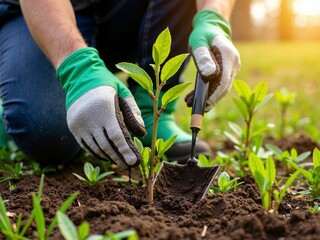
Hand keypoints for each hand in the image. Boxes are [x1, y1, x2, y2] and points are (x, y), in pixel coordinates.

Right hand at [57, 48, 145, 167]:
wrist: (79, 76)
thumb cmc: (106, 84)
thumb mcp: (123, 92)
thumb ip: (133, 111)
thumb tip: (142, 132)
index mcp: (104, 108)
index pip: (117, 135)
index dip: (126, 150)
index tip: (135, 161)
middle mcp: (90, 117)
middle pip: (107, 145)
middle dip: (119, 157)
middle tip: (130, 166)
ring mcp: (79, 123)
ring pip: (96, 147)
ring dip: (109, 157)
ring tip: (120, 163)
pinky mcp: (73, 127)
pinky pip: (86, 145)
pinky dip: (97, 153)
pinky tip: (106, 156)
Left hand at [186, 9, 240, 110]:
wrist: (210, 28)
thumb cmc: (203, 33)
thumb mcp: (199, 41)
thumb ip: (203, 56)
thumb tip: (210, 75)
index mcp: (228, 56)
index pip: (224, 81)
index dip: (214, 95)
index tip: (203, 104)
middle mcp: (233, 63)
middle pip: (223, 88)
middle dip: (208, 100)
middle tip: (192, 107)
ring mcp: (231, 68)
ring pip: (220, 88)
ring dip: (206, 97)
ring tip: (189, 103)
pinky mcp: (226, 71)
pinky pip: (217, 84)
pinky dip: (206, 92)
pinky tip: (193, 97)